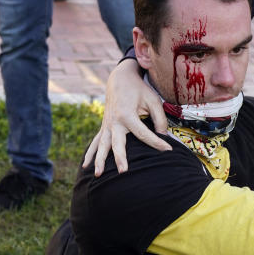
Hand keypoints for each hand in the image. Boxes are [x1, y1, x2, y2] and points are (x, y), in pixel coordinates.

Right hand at [82, 59, 169, 174]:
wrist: (120, 79)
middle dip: (120, 158)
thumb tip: (163, 136)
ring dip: (99, 161)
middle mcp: (114, 122)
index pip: (143, 133)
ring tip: (98, 175)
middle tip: (123, 172)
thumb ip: (160, 118)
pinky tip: (85, 166)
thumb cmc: (138, 90)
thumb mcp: (153, 100)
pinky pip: (96, 143)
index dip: (157, 142)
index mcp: (127, 114)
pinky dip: (90, 154)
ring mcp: (107, 125)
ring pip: (102, 146)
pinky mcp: (104, 127)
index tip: (168, 149)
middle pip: (117, 143)